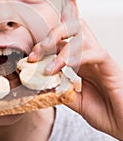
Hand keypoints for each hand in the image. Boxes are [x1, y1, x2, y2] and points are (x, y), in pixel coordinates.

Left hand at [28, 19, 122, 140]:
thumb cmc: (107, 113)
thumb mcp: (76, 102)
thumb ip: (60, 90)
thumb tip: (40, 85)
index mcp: (82, 62)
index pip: (66, 38)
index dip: (49, 35)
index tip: (31, 51)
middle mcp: (90, 55)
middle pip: (72, 27)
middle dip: (51, 34)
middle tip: (35, 54)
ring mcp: (100, 59)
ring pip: (81, 33)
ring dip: (59, 47)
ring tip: (47, 67)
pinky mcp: (110, 66)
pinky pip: (94, 52)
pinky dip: (76, 57)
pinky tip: (62, 68)